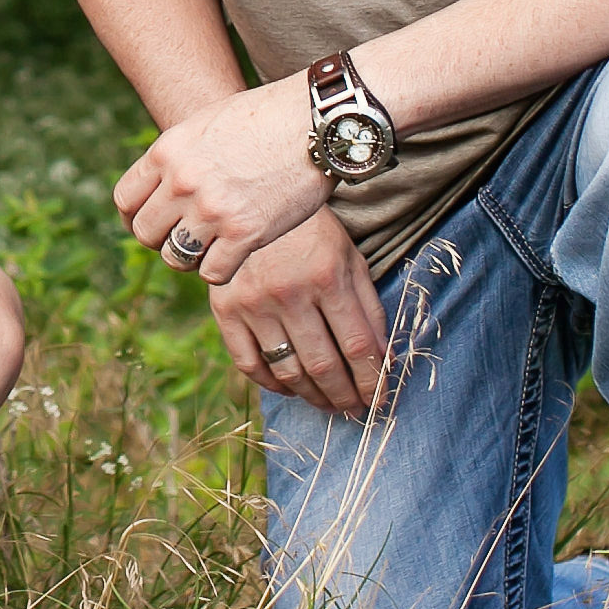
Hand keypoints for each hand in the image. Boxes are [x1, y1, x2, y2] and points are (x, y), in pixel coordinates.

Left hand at [115, 73, 330, 288]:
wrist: (315, 119)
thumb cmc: (266, 117)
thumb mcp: (207, 124)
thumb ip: (181, 157)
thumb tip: (164, 187)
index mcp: (167, 152)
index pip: (126, 199)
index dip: (135, 216)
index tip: (154, 221)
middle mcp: (182, 182)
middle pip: (145, 232)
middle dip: (162, 238)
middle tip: (184, 237)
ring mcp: (212, 209)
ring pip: (175, 256)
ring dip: (189, 257)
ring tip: (208, 248)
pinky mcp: (245, 233)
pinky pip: (213, 272)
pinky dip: (220, 269)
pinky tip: (234, 255)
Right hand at [207, 212, 391, 415]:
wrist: (251, 198)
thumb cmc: (311, 230)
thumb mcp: (349, 256)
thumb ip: (367, 306)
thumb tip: (383, 358)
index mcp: (327, 277)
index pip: (357, 347)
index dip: (372, 381)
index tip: (380, 399)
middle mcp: (289, 294)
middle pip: (324, 366)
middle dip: (345, 397)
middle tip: (355, 410)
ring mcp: (254, 303)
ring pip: (288, 371)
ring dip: (312, 397)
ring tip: (327, 404)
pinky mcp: (225, 309)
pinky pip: (249, 363)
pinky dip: (271, 384)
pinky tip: (288, 388)